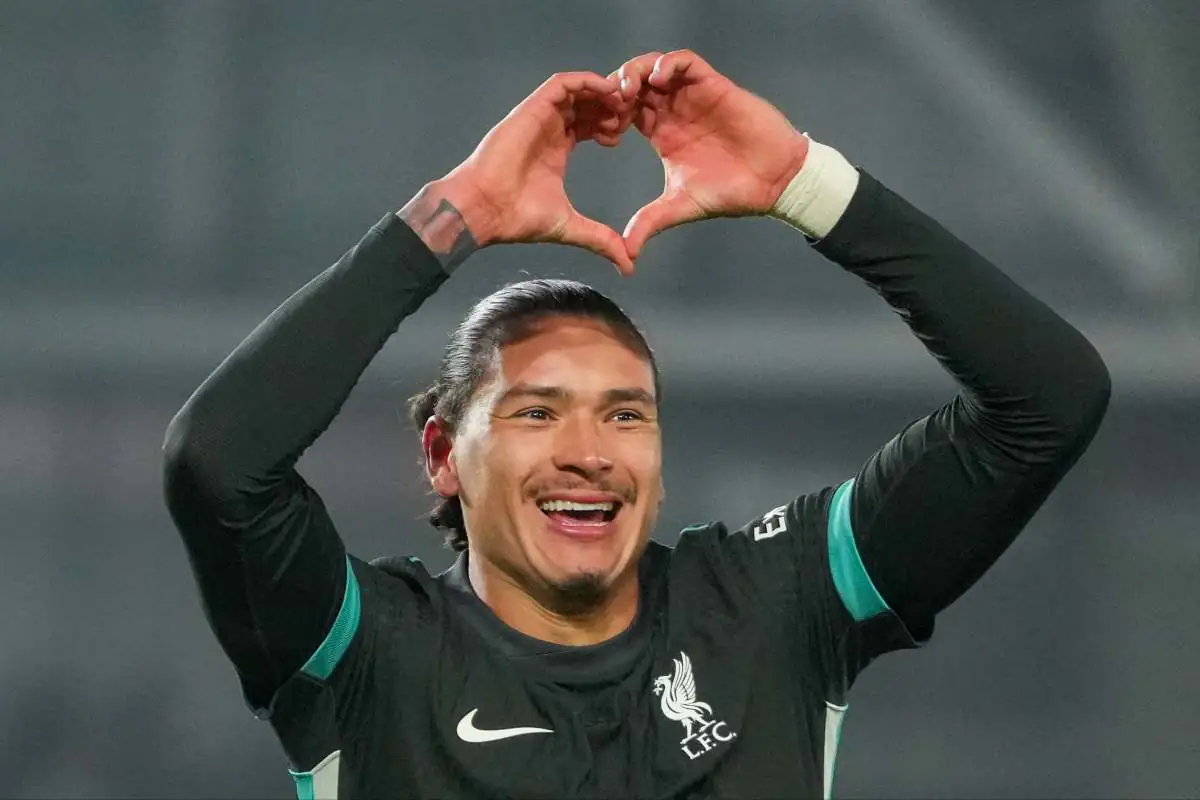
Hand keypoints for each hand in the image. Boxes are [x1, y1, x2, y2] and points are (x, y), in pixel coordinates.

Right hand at [428, 71, 634, 273]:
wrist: (483, 209)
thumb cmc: (518, 218)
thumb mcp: (570, 227)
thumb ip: (601, 239)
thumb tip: (629, 265)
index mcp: (556, 151)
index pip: (587, 126)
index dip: (608, 126)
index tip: (624, 137)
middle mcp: (548, 130)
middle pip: (585, 105)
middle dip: (610, 108)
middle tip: (627, 118)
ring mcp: (539, 117)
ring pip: (577, 90)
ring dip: (602, 92)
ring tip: (621, 105)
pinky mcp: (532, 109)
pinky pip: (562, 84)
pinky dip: (586, 81)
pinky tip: (606, 90)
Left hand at [614, 50, 810, 259]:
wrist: (773, 182)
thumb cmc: (730, 192)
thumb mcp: (680, 206)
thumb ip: (650, 222)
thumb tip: (625, 254)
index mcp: (661, 133)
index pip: (624, 111)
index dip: (608, 116)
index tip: (602, 133)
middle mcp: (673, 111)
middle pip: (634, 84)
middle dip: (616, 88)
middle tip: (607, 105)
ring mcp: (692, 96)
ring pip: (655, 66)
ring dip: (637, 70)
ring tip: (627, 89)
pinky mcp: (713, 85)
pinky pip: (685, 61)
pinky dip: (668, 63)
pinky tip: (658, 80)